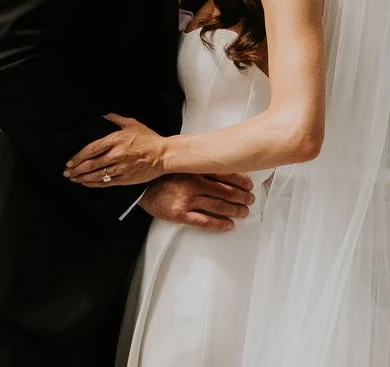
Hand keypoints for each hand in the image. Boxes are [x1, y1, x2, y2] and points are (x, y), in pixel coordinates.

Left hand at [65, 114, 169, 188]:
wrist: (164, 154)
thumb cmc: (149, 139)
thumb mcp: (132, 123)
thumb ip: (115, 119)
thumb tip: (102, 114)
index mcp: (116, 140)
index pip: (91, 149)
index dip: (78, 157)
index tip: (70, 161)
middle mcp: (116, 154)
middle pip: (91, 164)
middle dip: (76, 169)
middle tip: (67, 173)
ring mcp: (121, 168)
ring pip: (96, 175)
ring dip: (82, 178)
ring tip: (73, 179)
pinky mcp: (125, 178)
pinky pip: (106, 183)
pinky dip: (94, 184)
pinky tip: (87, 184)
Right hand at [138, 172, 253, 231]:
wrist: (139, 188)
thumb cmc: (160, 176)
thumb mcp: (180, 164)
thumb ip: (197, 165)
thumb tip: (219, 165)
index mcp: (194, 169)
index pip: (224, 173)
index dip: (240, 179)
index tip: (249, 183)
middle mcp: (193, 183)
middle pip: (225, 191)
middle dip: (241, 196)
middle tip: (250, 199)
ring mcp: (187, 199)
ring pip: (218, 206)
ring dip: (235, 209)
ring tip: (244, 211)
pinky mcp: (181, 214)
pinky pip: (205, 221)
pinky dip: (219, 224)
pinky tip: (228, 224)